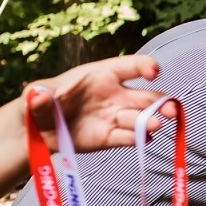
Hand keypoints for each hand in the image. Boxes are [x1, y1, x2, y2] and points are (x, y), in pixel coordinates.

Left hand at [26, 55, 168, 153]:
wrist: (35, 132)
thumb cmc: (38, 103)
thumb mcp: (34, 94)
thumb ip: (39, 94)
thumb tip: (38, 96)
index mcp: (101, 75)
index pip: (130, 66)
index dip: (146, 66)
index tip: (154, 72)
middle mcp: (115, 95)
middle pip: (147, 96)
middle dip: (163, 102)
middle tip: (170, 110)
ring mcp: (115, 117)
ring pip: (142, 118)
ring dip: (151, 122)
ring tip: (154, 126)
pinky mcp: (111, 137)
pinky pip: (129, 138)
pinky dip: (138, 139)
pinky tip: (143, 140)